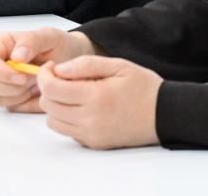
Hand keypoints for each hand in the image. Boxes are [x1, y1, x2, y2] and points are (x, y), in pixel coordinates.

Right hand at [0, 27, 96, 111]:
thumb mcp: (50, 36)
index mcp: (2, 46)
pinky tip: (34, 91)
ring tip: (35, 83)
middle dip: (9, 86)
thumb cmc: (59, 45)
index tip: (20, 76)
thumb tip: (16, 56)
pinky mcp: (11, 97)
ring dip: (16, 95)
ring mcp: (2, 83)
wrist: (71, 61)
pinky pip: (9, 106)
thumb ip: (32, 40)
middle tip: (31, 81)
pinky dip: (22, 102)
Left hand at [36, 55, 161, 148]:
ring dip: (55, 105)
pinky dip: (66, 118)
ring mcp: (91, 134)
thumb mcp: (118, 65)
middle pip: (47, 105)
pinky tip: (81, 107)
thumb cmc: (143, 87)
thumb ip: (86, 64)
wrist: (164, 114)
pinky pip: (67, 131)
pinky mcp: (93, 143)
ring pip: (53, 121)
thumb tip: (59, 70)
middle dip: (48, 88)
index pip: (51, 88)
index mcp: (96, 96)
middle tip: (61, 77)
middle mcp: (90, 119)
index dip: (44, 75)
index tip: (52, 67)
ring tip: (70, 93)